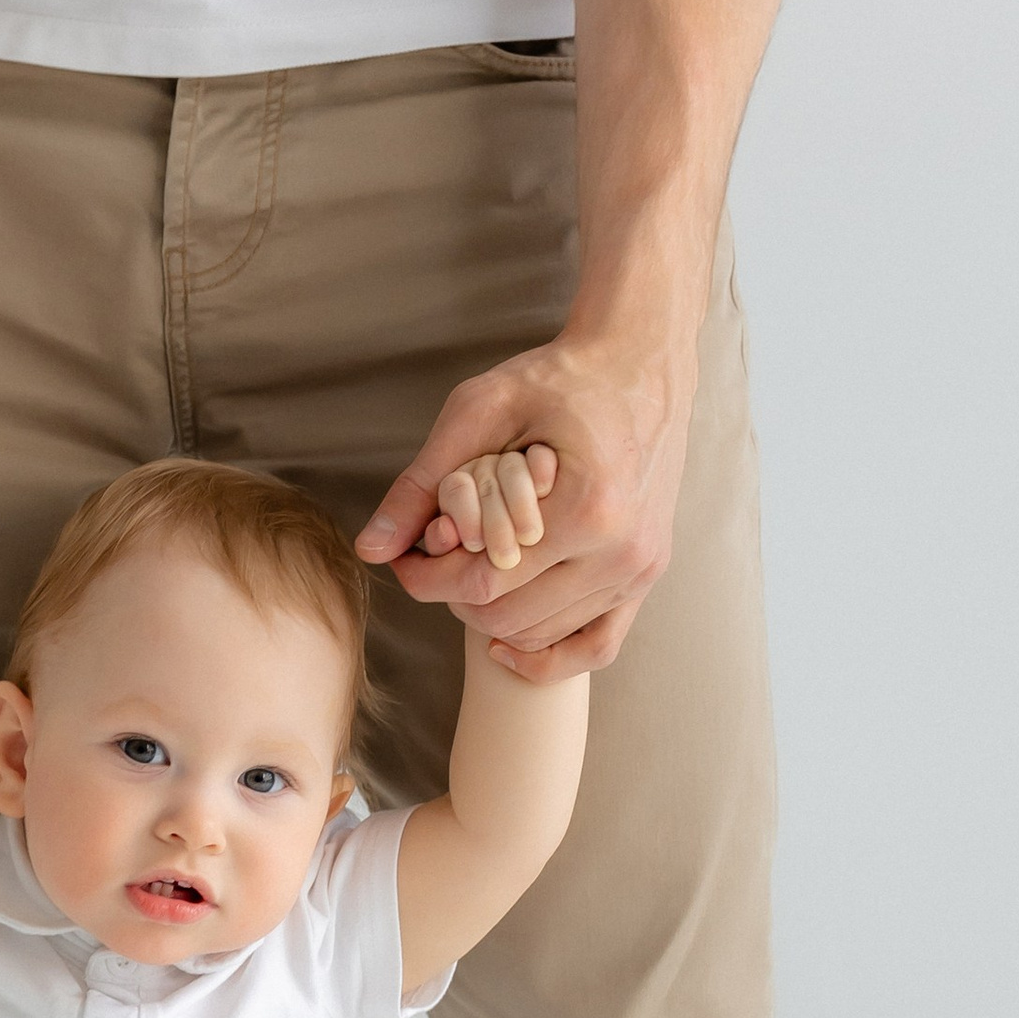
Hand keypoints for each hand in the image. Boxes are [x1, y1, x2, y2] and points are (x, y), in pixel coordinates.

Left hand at [358, 328, 695, 681]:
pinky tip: (506, 645)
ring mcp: (640, 568)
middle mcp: (621, 550)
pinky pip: (595, 647)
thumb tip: (372, 550)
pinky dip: (546, 655)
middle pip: (507, 617)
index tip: (407, 558)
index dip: (429, 579)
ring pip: (540, 635)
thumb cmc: (558, 377)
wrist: (640, 362)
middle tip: (437, 561)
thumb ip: (423, 482)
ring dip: (493, 616)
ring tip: (473, 568)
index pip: (483, 581)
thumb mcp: (481, 410)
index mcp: (587, 508)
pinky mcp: (647, 574)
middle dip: (456, 596)